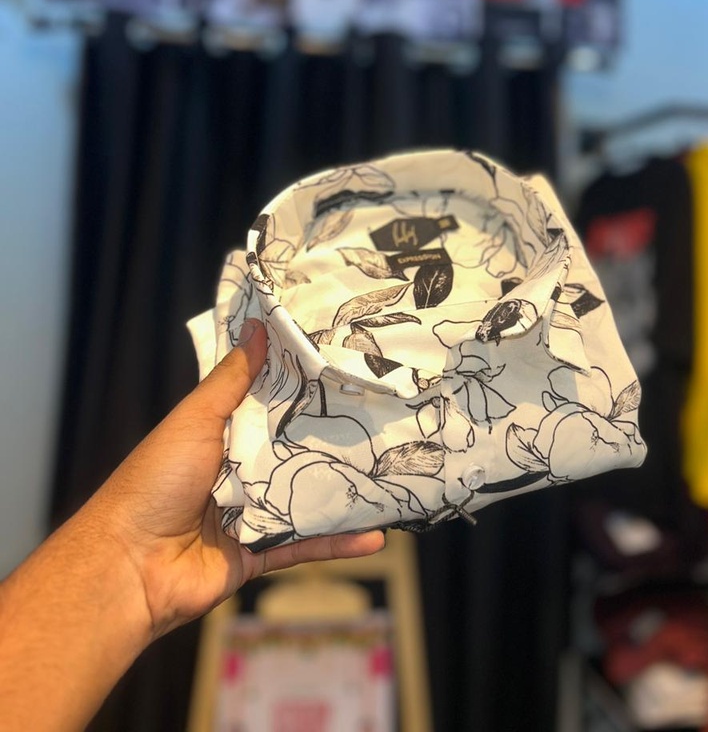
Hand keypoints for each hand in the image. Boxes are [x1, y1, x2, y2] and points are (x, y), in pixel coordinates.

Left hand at [85, 317, 384, 641]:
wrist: (130, 566)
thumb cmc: (156, 481)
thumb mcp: (196, 419)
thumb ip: (231, 380)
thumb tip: (257, 326)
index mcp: (221, 434)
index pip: (270, 405)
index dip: (302, 387)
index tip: (344, 366)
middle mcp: (238, 471)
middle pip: (294, 450)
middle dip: (334, 438)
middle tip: (384, 417)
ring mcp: (251, 513)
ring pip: (307, 498)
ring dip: (345, 492)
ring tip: (393, 477)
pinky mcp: (260, 552)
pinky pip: (305, 545)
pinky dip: (339, 543)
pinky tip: (376, 538)